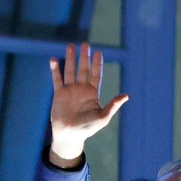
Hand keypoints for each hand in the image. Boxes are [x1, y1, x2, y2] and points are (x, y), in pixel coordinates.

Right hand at [48, 42, 128, 166]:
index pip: (95, 74)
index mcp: (92, 93)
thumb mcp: (102, 118)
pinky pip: (57, 79)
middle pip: (83, 69)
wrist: (69, 136)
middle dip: (84, 57)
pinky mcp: (59, 94)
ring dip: (70, 59)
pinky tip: (54, 60)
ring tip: (70, 46)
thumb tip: (126, 96)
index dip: (97, 64)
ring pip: (70, 71)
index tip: (98, 52)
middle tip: (85, 44)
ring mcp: (69, 91)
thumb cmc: (87, 129)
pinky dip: (55, 70)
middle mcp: (81, 89)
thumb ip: (113, 106)